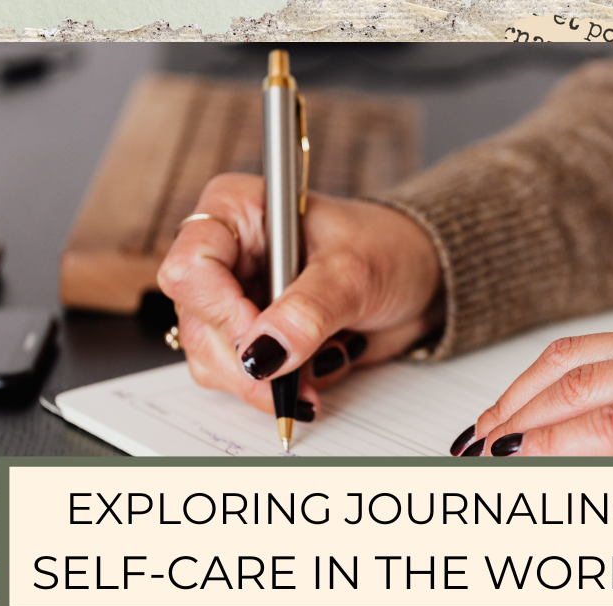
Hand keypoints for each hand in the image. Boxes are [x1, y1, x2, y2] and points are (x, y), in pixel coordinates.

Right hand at [158, 173, 441, 419]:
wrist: (421, 277)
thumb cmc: (390, 248)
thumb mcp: (354, 273)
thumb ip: (308, 311)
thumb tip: (264, 354)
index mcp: (237, 211)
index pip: (191, 265)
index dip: (221, 311)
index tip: (264, 341)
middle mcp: (226, 254)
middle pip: (198, 323)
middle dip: (248, 361)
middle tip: (294, 375)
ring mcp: (235, 299)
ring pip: (213, 360)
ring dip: (267, 380)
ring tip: (322, 363)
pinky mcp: (253, 337)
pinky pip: (242, 379)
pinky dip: (281, 387)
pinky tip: (319, 366)